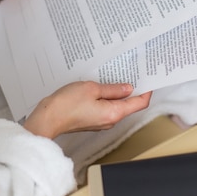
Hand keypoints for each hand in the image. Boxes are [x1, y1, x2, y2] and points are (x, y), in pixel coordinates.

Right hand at [23, 81, 151, 138]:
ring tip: (114, 78)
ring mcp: (101, 122)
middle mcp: (110, 120)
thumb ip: (112, 89)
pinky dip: (106, 98)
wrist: (48, 118)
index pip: (139, 104)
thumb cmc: (67, 104)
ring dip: (117, 93)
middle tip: (131, 73)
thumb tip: (127, 88)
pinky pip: (104, 108)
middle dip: (131, 90)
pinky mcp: (91, 120)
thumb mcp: (92, 89)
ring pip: (116, 106)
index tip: (148, 79)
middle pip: (128, 105)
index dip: (146, 91)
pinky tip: (100, 87)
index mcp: (114, 113)